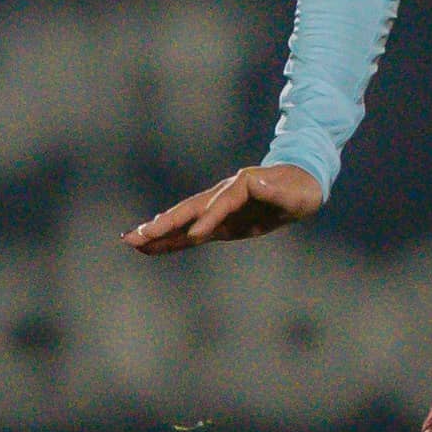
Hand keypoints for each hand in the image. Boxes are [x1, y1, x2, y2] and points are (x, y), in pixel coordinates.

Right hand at [124, 164, 325, 254]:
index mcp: (241, 186)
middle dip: (165, 223)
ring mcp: (217, 210)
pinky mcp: (217, 225)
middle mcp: (223, 195)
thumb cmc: (299, 189)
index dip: (209, 218)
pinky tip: (149, 249)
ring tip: (132, 242)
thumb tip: (256, 182)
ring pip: (183, 222)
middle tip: (139, 235)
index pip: (222, 204)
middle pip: (189, 210)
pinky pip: (189, 234)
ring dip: (159, 232)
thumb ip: (276, 190)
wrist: (298, 186)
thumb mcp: (295, 191)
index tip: (196, 235)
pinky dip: (170, 241)